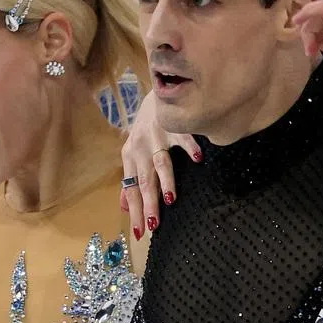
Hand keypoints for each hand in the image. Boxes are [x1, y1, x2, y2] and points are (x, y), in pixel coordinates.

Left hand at [120, 91, 201, 238]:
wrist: (157, 91)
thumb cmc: (147, 126)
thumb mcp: (133, 151)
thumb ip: (131, 179)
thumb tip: (124, 206)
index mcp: (130, 156)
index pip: (131, 189)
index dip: (135, 211)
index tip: (140, 232)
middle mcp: (141, 147)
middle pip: (145, 181)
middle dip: (149, 204)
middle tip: (153, 225)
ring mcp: (158, 135)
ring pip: (161, 162)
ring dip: (166, 181)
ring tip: (170, 200)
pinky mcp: (175, 124)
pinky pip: (184, 137)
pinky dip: (190, 147)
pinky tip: (197, 160)